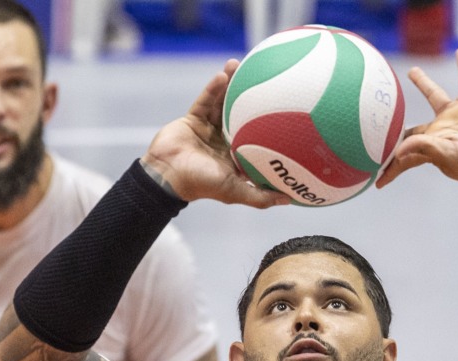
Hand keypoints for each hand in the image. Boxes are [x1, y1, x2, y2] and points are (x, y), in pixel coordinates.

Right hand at [140, 60, 289, 207]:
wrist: (167, 176)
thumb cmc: (201, 185)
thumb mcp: (235, 191)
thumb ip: (260, 197)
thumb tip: (290, 199)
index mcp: (235, 156)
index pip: (256, 136)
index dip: (269, 123)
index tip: (285, 108)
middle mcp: (224, 140)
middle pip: (241, 113)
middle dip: (251, 96)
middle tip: (266, 78)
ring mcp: (208, 127)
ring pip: (223, 102)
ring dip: (232, 84)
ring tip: (241, 65)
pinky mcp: (193, 118)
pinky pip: (205, 100)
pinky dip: (213, 88)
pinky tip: (223, 74)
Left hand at [375, 48, 457, 196]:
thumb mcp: (449, 156)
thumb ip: (424, 148)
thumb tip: (398, 150)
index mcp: (429, 147)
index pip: (402, 155)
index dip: (389, 166)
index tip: (375, 181)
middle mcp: (439, 130)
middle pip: (410, 125)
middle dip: (394, 125)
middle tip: (376, 116)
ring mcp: (455, 116)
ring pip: (433, 94)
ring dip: (423, 82)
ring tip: (412, 71)